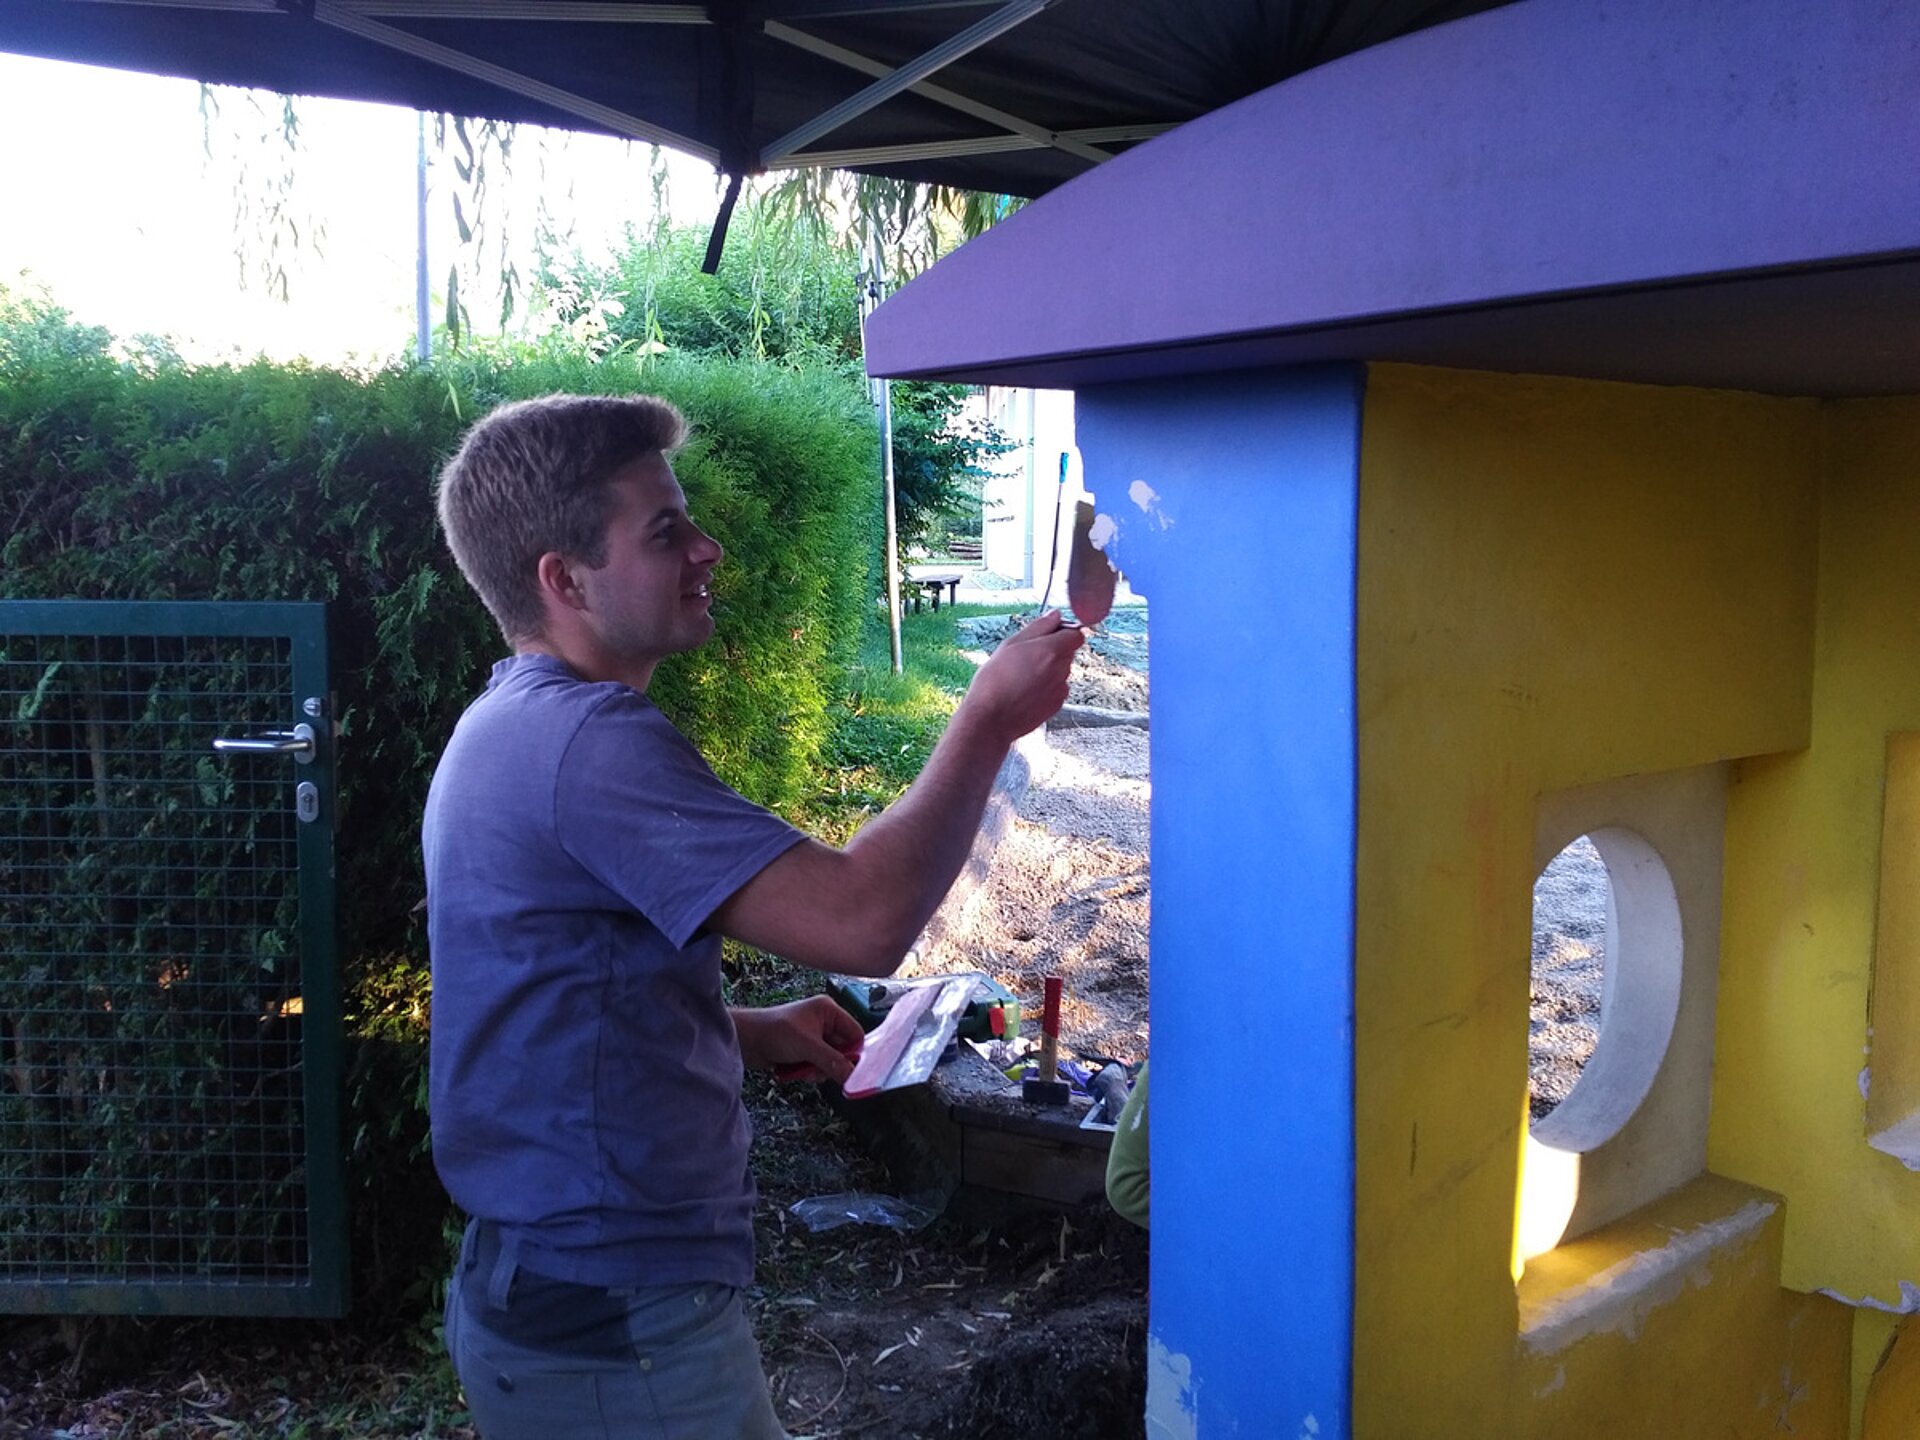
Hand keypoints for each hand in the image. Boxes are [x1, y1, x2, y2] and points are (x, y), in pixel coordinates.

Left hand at [734, 996, 864, 1083]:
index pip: (855, 1033)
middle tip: (818, 1069)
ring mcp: (812, 1037)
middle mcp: (823, 1022)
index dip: (855, 1052)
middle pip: (842, 1050)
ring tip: (802, 1069)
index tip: (853, 1071)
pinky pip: (815, 1066)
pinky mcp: (802, 1050)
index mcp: (828, 1011)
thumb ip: (833, 1062)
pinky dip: (806, 1071)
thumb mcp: (808, 1047)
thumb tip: (853, 1077)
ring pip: (829, 1062)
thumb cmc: (773, 1032)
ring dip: (816, 1070)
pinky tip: (793, 1070)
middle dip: (831, 1064)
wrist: (744, 1040)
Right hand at [960, 610, 1083, 744]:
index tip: (1049, 633)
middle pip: (1068, 652)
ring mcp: (1060, 689)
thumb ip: (1038, 627)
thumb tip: (1054, 616)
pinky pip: (1056, 688)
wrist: (990, 718)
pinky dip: (1046, 687)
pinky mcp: (1056, 705)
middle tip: (1027, 655)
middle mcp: (1061, 670)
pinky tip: (1025, 690)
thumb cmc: (994, 681)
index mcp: (1052, 651)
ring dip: (1048, 669)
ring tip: (1022, 675)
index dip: (1064, 631)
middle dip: (1053, 649)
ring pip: (1061, 671)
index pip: (1076, 634)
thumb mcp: (1010, 644)